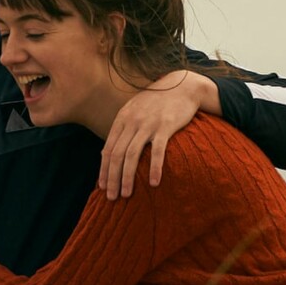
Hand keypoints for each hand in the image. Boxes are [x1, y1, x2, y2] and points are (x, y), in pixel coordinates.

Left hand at [99, 70, 219, 198]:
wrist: (183, 86)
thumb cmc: (159, 101)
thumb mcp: (136, 109)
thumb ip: (124, 127)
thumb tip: (111, 150)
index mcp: (123, 119)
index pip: (108, 149)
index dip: (104, 170)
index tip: (102, 187)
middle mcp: (132, 121)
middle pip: (117, 155)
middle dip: (112, 178)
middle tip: (112, 198)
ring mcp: (148, 124)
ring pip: (131, 155)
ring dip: (127, 177)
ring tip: (127, 194)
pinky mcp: (165, 126)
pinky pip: (156, 151)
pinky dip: (153, 168)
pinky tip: (153, 182)